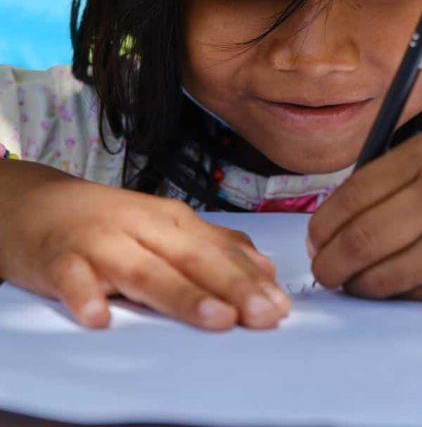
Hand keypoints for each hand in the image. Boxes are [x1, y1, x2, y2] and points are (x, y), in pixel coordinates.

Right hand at [0, 161, 290, 329]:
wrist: (38, 204)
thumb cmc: (112, 221)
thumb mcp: (166, 228)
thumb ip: (214, 246)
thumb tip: (264, 268)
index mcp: (174, 222)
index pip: (219, 251)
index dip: (251, 278)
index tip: (281, 305)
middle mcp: (144, 228)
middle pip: (193, 259)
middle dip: (233, 286)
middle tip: (265, 313)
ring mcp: (102, 242)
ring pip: (145, 269)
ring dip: (182, 294)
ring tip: (216, 318)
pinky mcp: (59, 259)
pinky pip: (73, 278)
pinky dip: (85, 295)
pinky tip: (99, 318)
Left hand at [307, 126, 421, 300]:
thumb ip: (394, 178)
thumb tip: (334, 221)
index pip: (356, 192)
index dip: (324, 223)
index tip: (316, 239)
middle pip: (362, 235)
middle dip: (329, 260)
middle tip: (322, 269)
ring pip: (383, 270)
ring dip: (354, 282)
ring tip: (347, 280)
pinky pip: (413, 289)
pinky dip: (388, 292)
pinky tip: (384, 285)